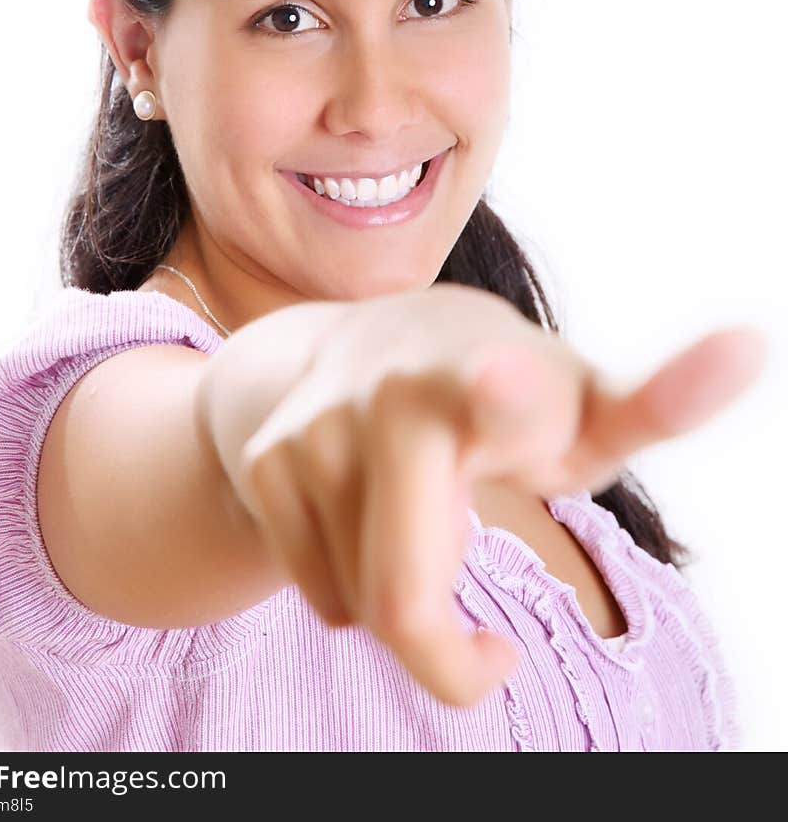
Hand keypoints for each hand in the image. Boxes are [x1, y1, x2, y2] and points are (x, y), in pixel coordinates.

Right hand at [231, 283, 768, 707]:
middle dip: (451, 662)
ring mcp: (316, 428)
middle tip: (491, 659)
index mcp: (494, 371)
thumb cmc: (497, 388)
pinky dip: (353, 591)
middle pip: (407, 605)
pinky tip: (360, 520)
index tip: (503, 378)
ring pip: (366, 609)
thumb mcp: (579, 403)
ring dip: (405, 606)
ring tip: (420, 533)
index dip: (507, 393)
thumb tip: (757, 343)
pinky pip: (322, 596)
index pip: (504, 387)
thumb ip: (663, 398)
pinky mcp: (266, 462)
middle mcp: (394, 394)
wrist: (339, 346)